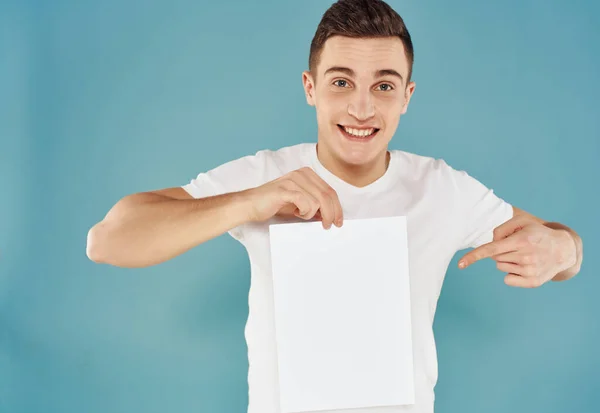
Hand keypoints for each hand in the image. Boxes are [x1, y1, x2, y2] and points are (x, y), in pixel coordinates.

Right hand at [244, 167, 342, 228]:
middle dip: (331, 214)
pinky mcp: (285, 189)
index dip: (337, 208)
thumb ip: (315, 204)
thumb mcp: (300, 203)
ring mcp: (293, 180)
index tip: (338, 222)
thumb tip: (331, 214)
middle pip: (327, 196)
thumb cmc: (275, 204)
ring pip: (318, 201)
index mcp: (307, 174)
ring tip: (301, 215)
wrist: (251, 205)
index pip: (330, 191)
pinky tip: (296, 213)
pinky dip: (304, 212)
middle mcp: (302, 174)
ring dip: (312, 214)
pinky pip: (306, 203)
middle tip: (328, 226)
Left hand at [458, 214, 576, 287]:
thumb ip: (500, 230)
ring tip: (525, 255)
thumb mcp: (521, 223)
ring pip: (500, 267)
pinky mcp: (533, 282)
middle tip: (518, 246)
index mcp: (521, 241)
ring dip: (507, 261)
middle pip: (495, 257)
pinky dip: (511, 274)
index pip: (492, 249)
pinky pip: (507, 279)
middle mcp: (526, 257)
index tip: (460, 264)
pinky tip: (526, 266)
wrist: (564, 249)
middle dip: (502, 251)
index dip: (474, 256)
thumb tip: (490, 246)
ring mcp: (530, 271)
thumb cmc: (537, 233)